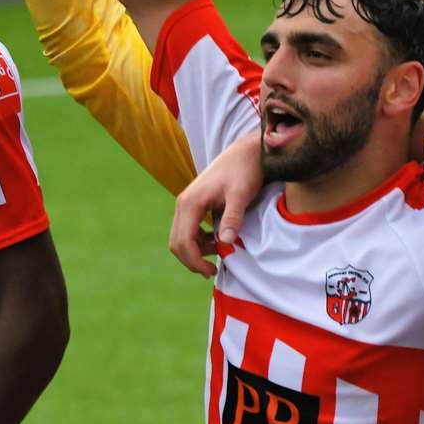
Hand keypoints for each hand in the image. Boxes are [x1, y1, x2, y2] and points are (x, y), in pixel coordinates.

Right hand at [169, 133, 263, 275]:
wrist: (246, 152)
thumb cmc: (245, 171)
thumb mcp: (241, 195)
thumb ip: (232, 217)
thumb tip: (225, 242)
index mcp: (191, 203)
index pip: (184, 241)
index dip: (195, 261)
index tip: (212, 271)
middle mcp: (183, 203)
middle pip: (177, 242)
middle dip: (192, 260)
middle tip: (212, 270)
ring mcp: (187, 203)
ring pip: (181, 237)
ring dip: (195, 251)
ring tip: (219, 254)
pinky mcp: (194, 203)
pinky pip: (188, 229)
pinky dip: (198, 241)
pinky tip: (217, 242)